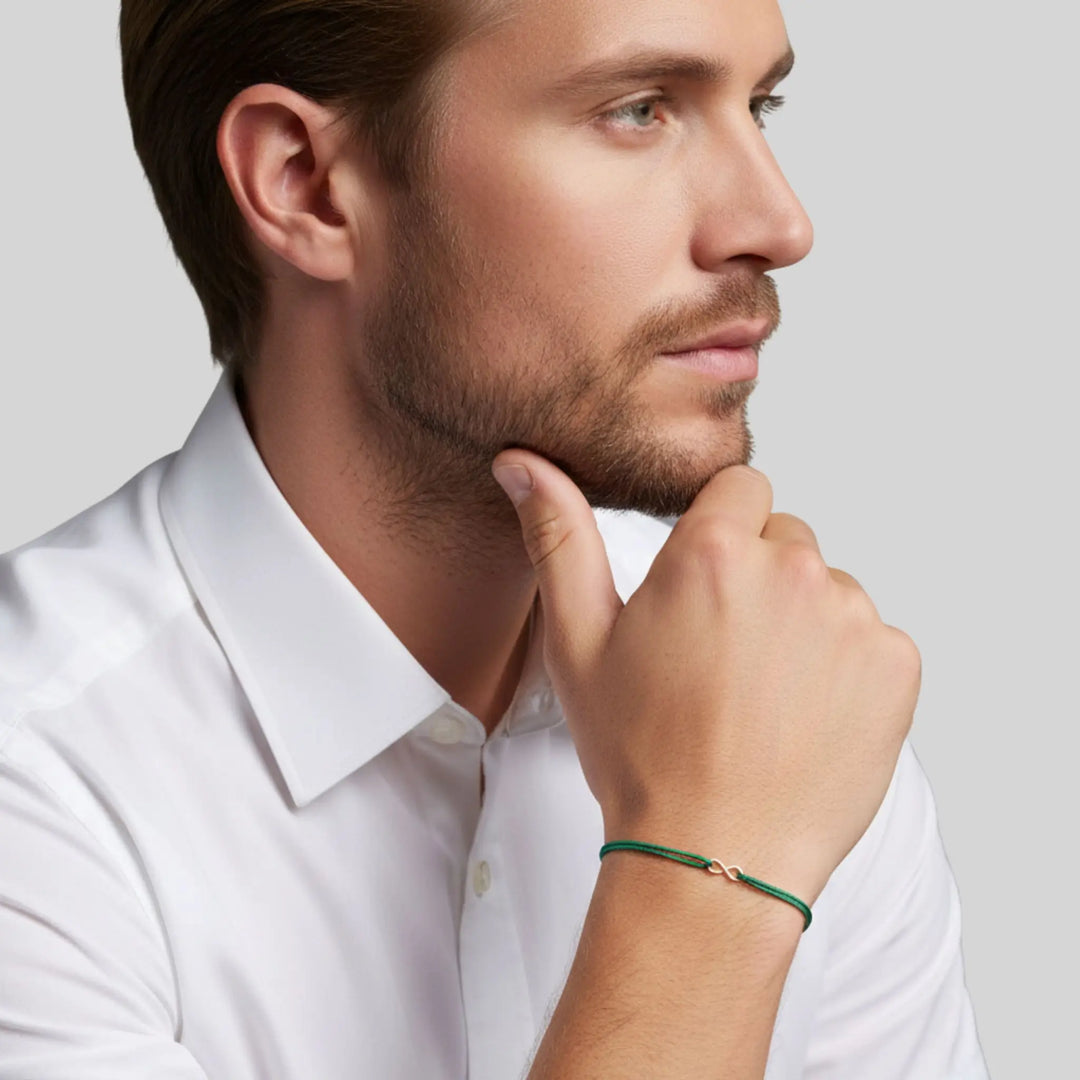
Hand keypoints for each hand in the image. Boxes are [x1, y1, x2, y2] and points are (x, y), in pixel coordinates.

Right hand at [492, 455, 920, 907]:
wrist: (713, 857)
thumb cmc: (640, 753)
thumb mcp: (578, 641)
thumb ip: (558, 537)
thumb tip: (522, 462)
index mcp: (713, 551)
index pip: (739, 488)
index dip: (717, 536)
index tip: (701, 590)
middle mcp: (792, 569)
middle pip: (784, 538)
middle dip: (757, 578)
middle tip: (721, 654)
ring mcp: (852, 617)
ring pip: (827, 589)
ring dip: (801, 624)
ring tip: (761, 695)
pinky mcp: (895, 665)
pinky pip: (870, 637)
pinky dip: (845, 667)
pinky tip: (803, 716)